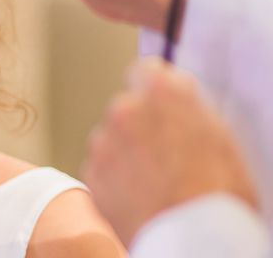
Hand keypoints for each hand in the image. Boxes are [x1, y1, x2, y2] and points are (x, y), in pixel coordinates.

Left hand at [82, 58, 257, 246]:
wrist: (192, 240)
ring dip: (125, 151)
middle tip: (163, 152)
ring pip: (112, 137)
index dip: (154, 87)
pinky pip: (102, 165)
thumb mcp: (217, 135)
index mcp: (160, 92)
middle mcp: (125, 109)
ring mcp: (104, 141)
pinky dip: (115, 176)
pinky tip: (139, 194)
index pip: (145, 69)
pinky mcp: (92, 172)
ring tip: (154, 180)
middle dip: (140, 123)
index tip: (158, 100)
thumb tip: (172, 90)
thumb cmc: (216, 192)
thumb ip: (186, 104)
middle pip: (127, 106)